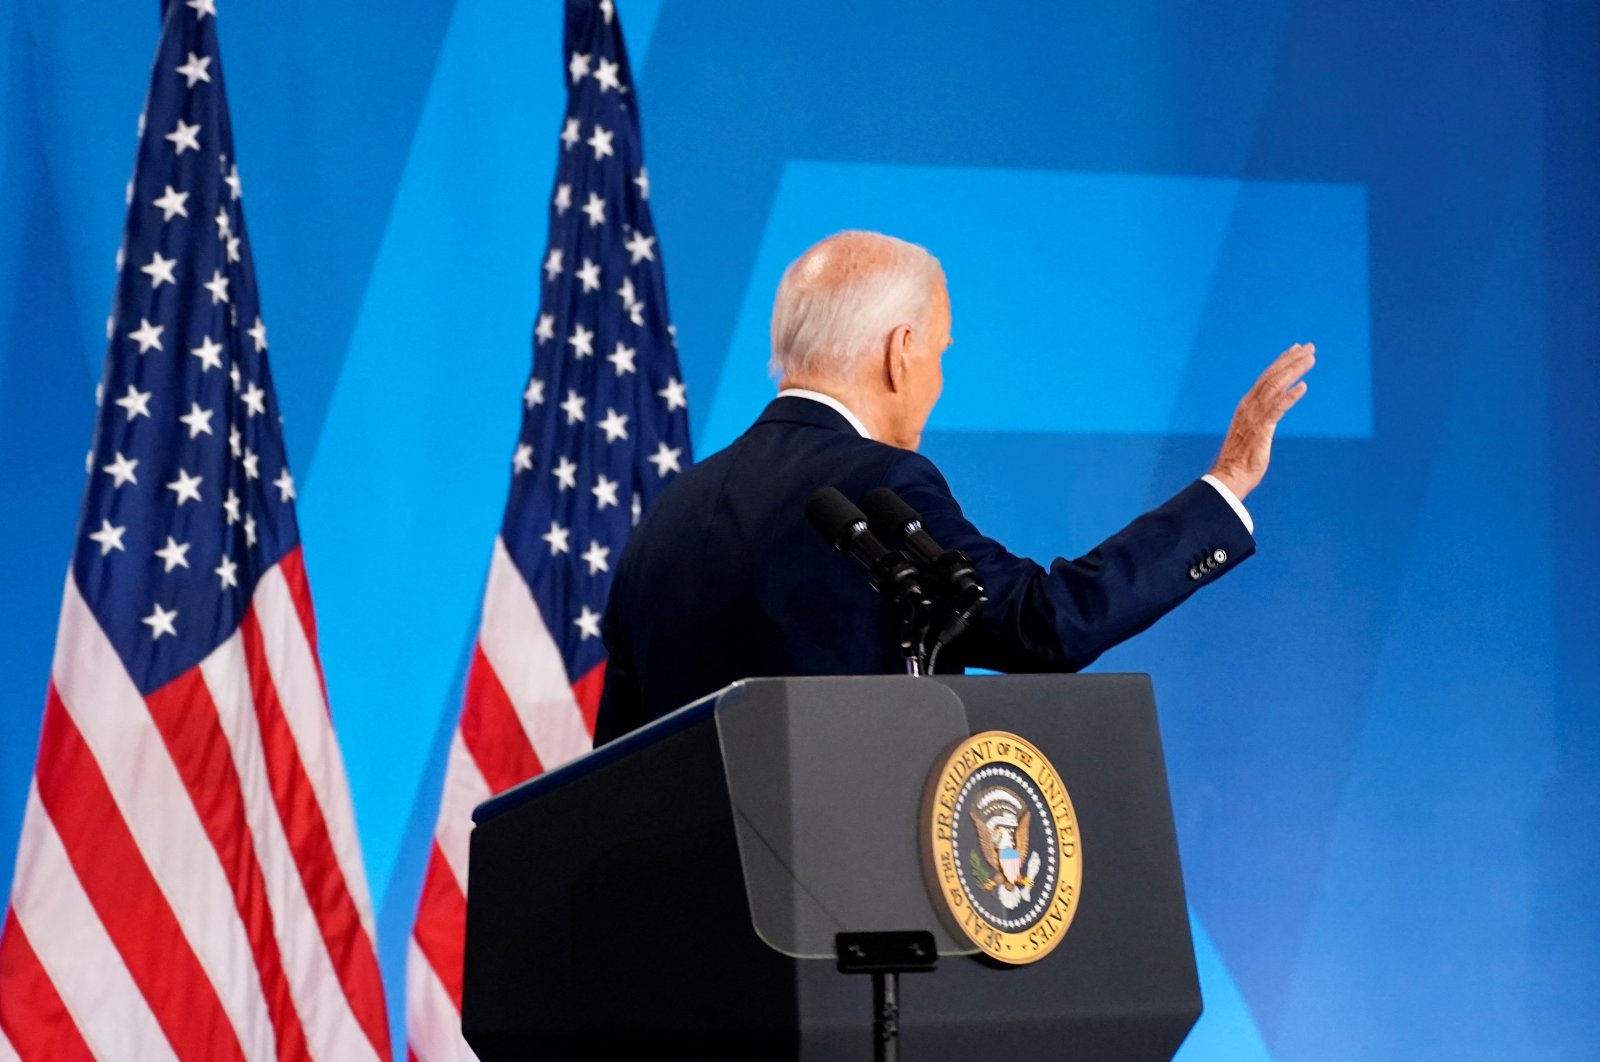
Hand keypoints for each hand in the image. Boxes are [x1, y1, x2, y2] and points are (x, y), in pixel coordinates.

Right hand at [1208, 343, 1314, 500]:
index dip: (1282, 362)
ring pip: (1275, 387)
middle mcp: (1249, 406)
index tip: (1297, 349)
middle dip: (1292, 360)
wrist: (1229, 477)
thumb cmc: (1240, 460)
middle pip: (1272, 376)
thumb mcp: (1252, 434)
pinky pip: (1277, 410)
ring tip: (1311, 359)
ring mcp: (1254, 417)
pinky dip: (1289, 397)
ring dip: (1294, 371)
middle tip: (1309, 346)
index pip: (1267, 377)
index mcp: (1247, 405)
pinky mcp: (1260, 430)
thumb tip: (1271, 417)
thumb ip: (1261, 422)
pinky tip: (1303, 387)